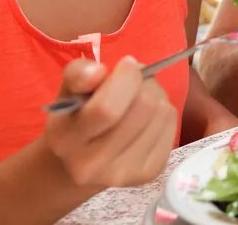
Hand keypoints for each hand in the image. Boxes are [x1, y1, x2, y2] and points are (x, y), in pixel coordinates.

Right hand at [44, 57, 177, 187]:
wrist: (82, 159)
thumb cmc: (77, 115)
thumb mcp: (69, 89)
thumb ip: (79, 74)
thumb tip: (99, 72)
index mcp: (66, 140)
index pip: (107, 108)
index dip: (126, 78)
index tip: (127, 64)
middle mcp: (92, 165)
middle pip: (143, 108)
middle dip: (144, 84)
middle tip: (134, 82)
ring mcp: (124, 174)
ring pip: (162, 113)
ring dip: (156, 96)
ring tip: (138, 99)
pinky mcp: (149, 173)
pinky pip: (171, 126)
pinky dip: (163, 113)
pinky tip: (146, 118)